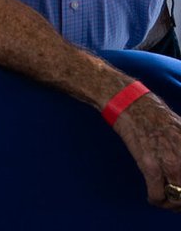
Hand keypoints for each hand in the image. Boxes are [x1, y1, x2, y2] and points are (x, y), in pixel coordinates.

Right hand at [112, 90, 180, 209]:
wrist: (130, 103)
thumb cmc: (156, 114)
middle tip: (177, 198)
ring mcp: (169, 164)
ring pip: (177, 199)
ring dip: (171, 204)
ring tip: (165, 200)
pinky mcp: (150, 166)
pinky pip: (157, 196)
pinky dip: (156, 200)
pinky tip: (153, 197)